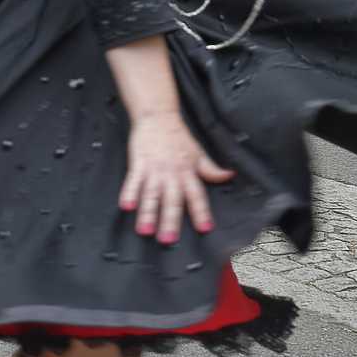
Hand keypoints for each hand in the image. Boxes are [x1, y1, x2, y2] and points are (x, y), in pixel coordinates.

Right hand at [117, 112, 231, 242]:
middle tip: (168, 240)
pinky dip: (129, 193)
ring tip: (145, 231)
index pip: (197, 195)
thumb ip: (211, 169)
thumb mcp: (198, 153)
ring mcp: (154, 169)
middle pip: (172, 200)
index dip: (201, 212)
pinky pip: (133, 181)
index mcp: (188, 172)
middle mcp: (172, 173)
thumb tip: (229, 176)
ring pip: (151, 194)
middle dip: (170, 220)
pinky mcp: (138, 163)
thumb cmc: (178, 137)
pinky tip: (126, 206)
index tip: (204, 229)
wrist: (158, 116)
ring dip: (148, 213)